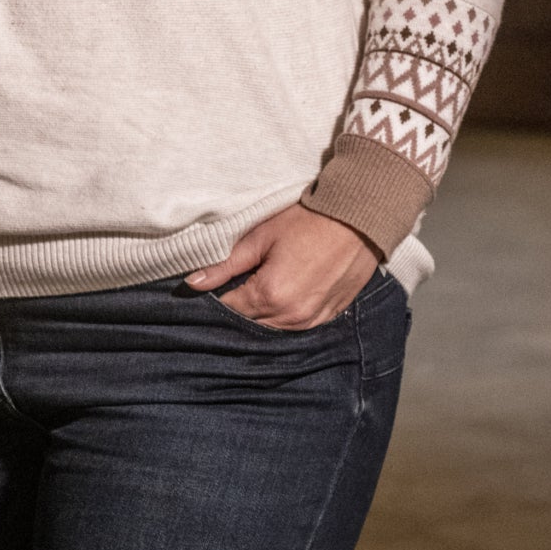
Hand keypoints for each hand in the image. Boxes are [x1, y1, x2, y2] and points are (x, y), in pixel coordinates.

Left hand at [186, 204, 377, 328]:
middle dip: (238, 310)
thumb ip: (224, 265)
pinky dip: (285, 316)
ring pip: (274, 329)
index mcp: (271, 296)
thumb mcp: (259, 238)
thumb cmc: (307, 222)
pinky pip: (298, 326)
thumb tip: (192, 283)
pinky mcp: (330, 316)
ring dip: (261, 315)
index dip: (216, 299)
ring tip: (256, 290)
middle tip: (232, 287)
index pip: (229, 310)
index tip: (210, 287)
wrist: (358, 220)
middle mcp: (292, 316)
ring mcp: (314, 320)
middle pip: (251, 325)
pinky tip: (281, 298)